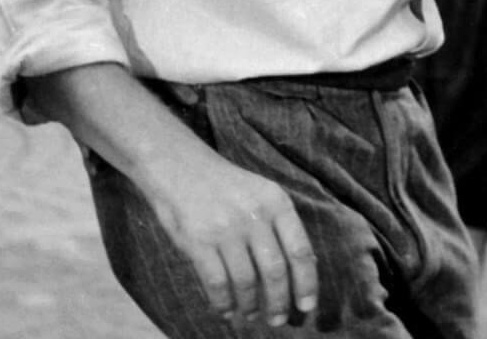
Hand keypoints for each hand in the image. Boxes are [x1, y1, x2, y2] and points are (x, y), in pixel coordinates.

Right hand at [140, 151, 318, 326]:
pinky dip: (223, 302)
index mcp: (277, 202)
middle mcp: (254, 215)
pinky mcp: (198, 241)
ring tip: (251, 315)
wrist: (180, 166)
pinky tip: (226, 310)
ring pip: (246, 280)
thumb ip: (280, 225)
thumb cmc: (227, 186)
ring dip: (250, 305)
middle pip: (275, 270)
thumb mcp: (262, 193)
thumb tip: (301, 270)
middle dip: (279, 301)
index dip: (306, 283)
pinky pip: (216, 282)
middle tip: (278, 320)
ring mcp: (225, 228)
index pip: (300, 250)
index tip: (307, 306)